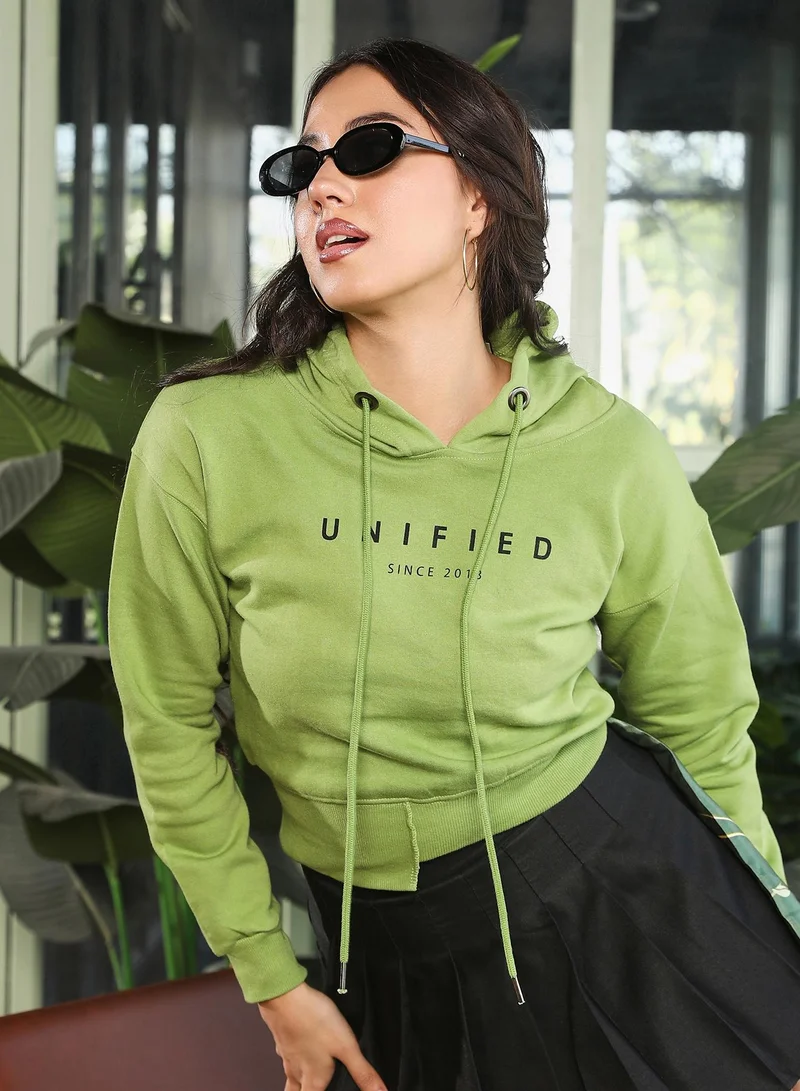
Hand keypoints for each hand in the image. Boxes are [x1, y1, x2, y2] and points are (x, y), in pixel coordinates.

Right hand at [258, 981, 387, 1090]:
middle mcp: (297, 1071)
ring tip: (306, 1080)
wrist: (284, 997)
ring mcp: (287, 1055)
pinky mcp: (282, 1039)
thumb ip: (362, 1071)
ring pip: (290, 1078)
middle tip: (314, 1087)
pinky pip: (286, 1057)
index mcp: (313, 1080)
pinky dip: (293, 1059)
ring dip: (297, 1082)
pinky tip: (300, 1049)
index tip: (327, 1090)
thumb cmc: (314, 1021)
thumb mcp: (346, 1046)